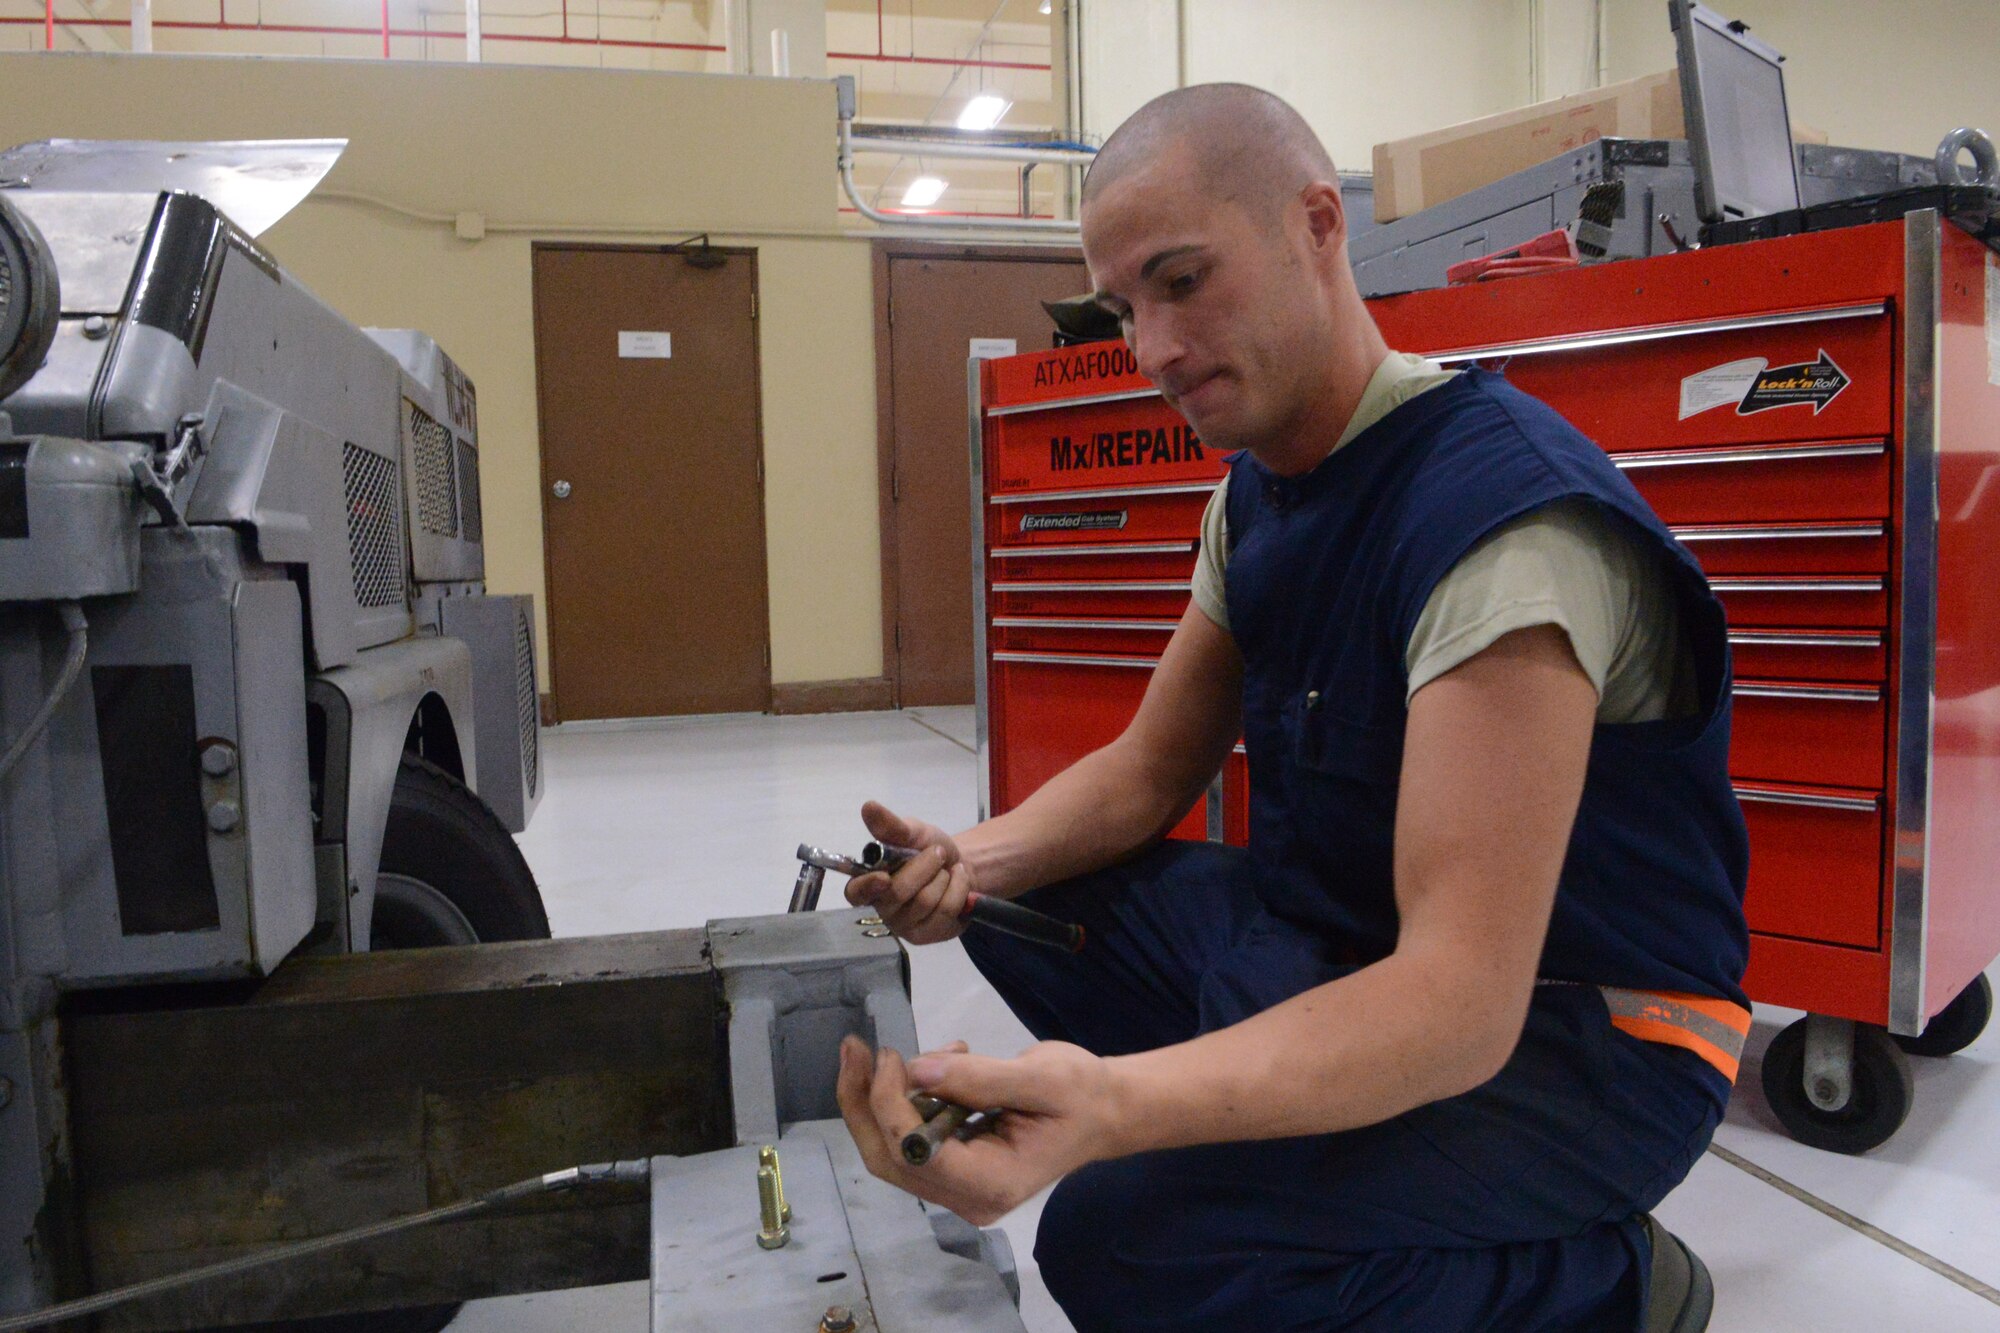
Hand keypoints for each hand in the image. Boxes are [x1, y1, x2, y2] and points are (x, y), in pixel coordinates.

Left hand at [835, 1034, 1121, 1225]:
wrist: (1105, 1111)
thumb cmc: (1082, 1094)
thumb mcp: (1042, 1078)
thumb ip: (978, 1077)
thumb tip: (918, 1069)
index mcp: (991, 1184)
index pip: (915, 1152)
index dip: (888, 1102)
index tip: (890, 1053)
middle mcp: (968, 1199)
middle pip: (888, 1159)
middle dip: (863, 1101)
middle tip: (855, 1048)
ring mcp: (959, 1189)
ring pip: (891, 1151)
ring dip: (882, 1096)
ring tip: (917, 1050)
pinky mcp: (954, 1171)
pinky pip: (911, 1140)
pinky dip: (907, 1099)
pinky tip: (939, 1062)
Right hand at [844, 801, 971, 943]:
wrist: (961, 867)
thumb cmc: (928, 850)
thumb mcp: (913, 832)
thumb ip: (891, 826)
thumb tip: (868, 807)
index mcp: (870, 882)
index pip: (856, 893)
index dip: (867, 887)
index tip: (883, 878)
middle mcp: (883, 908)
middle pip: (899, 893)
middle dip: (925, 866)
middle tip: (937, 853)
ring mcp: (906, 926)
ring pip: (926, 902)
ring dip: (944, 877)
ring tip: (946, 871)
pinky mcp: (929, 934)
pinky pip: (947, 910)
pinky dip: (958, 887)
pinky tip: (957, 882)